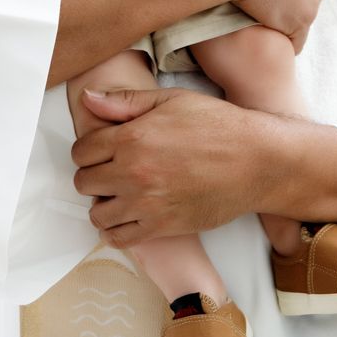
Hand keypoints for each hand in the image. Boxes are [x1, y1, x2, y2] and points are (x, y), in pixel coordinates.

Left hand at [72, 88, 270, 244]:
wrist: (255, 161)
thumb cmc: (218, 126)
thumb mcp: (171, 99)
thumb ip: (125, 102)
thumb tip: (88, 98)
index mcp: (132, 138)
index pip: (81, 151)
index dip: (88, 149)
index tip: (99, 150)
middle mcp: (133, 173)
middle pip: (84, 182)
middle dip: (93, 174)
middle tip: (111, 170)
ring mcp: (146, 204)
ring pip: (97, 213)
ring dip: (103, 203)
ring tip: (119, 193)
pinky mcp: (161, 228)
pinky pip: (118, 238)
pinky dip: (115, 229)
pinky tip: (127, 216)